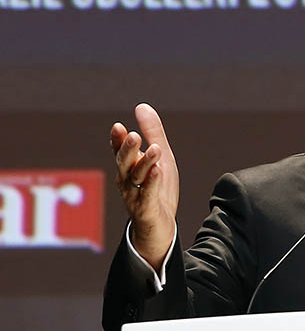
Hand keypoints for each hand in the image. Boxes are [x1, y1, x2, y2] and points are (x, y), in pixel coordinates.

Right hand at [110, 104, 178, 268]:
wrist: (160, 224)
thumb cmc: (158, 187)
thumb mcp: (160, 157)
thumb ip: (153, 133)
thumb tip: (141, 106)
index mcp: (128, 166)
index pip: (119, 150)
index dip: (118, 140)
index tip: (119, 127)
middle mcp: (127, 179)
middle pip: (124, 162)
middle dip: (128, 149)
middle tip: (133, 135)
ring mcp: (134, 194)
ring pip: (136, 177)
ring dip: (145, 162)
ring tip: (155, 149)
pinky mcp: (145, 208)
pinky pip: (147, 193)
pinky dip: (152, 182)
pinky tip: (158, 170)